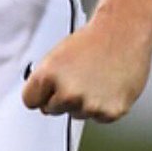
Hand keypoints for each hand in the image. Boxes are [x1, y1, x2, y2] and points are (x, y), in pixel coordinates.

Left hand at [21, 15, 151, 122]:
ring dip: (82, 103)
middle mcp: (67, 93)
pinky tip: (106, 87)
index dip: (39, 94)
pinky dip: (102, 107)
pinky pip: (97, 117)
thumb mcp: (57, 55)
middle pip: (51, 110)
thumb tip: (40, 100)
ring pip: (75, 114)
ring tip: (94, 79)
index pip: (30, 100)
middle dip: (60, 98)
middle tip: (75, 79)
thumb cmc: (91, 40)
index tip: (45, 90)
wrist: (122, 33)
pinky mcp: (109, 113)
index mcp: (48, 76)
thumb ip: (46, 80)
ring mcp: (89, 105)